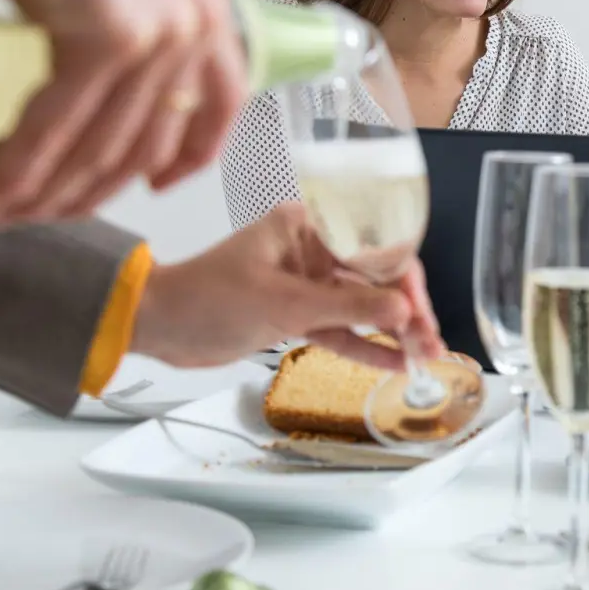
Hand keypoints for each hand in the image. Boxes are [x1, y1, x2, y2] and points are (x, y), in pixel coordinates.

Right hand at [0, 0, 246, 228]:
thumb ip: (127, 18)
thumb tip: (84, 77)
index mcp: (207, 2)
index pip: (222, 101)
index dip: (190, 155)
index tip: (158, 186)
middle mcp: (197, 23)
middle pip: (148, 141)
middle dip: (87, 191)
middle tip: (36, 215)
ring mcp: (160, 33)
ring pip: (103, 145)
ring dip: (46, 192)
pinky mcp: (111, 38)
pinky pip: (61, 126)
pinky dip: (23, 168)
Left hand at [129, 203, 444, 369]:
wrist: (158, 326)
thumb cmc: (203, 297)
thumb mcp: (282, 303)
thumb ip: (346, 307)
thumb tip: (401, 310)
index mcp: (306, 225)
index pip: (374, 246)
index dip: (404, 280)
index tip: (420, 311)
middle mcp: (312, 250)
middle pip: (376, 278)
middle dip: (406, 311)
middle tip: (430, 342)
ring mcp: (306, 284)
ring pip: (363, 307)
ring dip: (392, 332)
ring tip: (423, 358)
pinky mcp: (297, 315)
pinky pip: (342, 330)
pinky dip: (365, 346)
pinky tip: (393, 363)